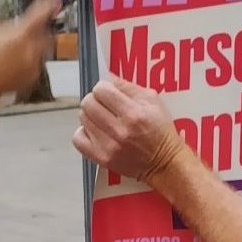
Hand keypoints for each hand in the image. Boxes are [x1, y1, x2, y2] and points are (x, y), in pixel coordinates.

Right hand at [0, 0, 58, 95]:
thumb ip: (15, 27)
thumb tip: (26, 24)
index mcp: (21, 36)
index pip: (38, 16)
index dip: (48, 4)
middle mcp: (31, 50)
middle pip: (46, 35)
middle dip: (40, 33)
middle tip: (24, 36)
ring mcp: (35, 65)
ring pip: (41, 51)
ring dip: (33, 49)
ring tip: (11, 57)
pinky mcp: (35, 76)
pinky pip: (37, 64)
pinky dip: (29, 62)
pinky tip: (12, 67)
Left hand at [73, 77, 188, 185]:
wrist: (164, 163)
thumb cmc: (161, 132)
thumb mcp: (154, 102)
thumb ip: (130, 87)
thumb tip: (109, 77)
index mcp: (134, 114)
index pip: (101, 90)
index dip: (103, 88)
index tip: (108, 92)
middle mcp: (119, 130)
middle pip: (88, 103)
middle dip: (95, 100)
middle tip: (104, 104)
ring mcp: (109, 146)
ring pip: (82, 119)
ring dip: (90, 115)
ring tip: (102, 118)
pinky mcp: (102, 158)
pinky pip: (78, 139)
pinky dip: (83, 133)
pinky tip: (95, 132)